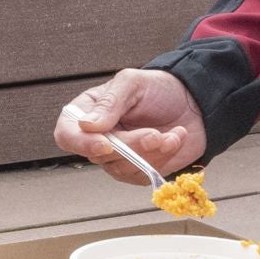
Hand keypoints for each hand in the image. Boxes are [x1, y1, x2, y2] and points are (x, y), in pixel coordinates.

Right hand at [54, 68, 207, 183]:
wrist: (192, 101)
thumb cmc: (157, 88)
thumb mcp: (132, 83)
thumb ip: (110, 102)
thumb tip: (86, 125)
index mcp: (88, 112)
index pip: (67, 135)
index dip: (82, 144)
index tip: (106, 144)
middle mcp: (98, 138)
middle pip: (100, 156)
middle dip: (131, 146)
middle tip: (155, 133)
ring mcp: (118, 157)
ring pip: (123, 169)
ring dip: (151, 153)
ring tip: (170, 134)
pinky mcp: (139, 170)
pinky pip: (143, 175)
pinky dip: (163, 159)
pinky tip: (174, 139)